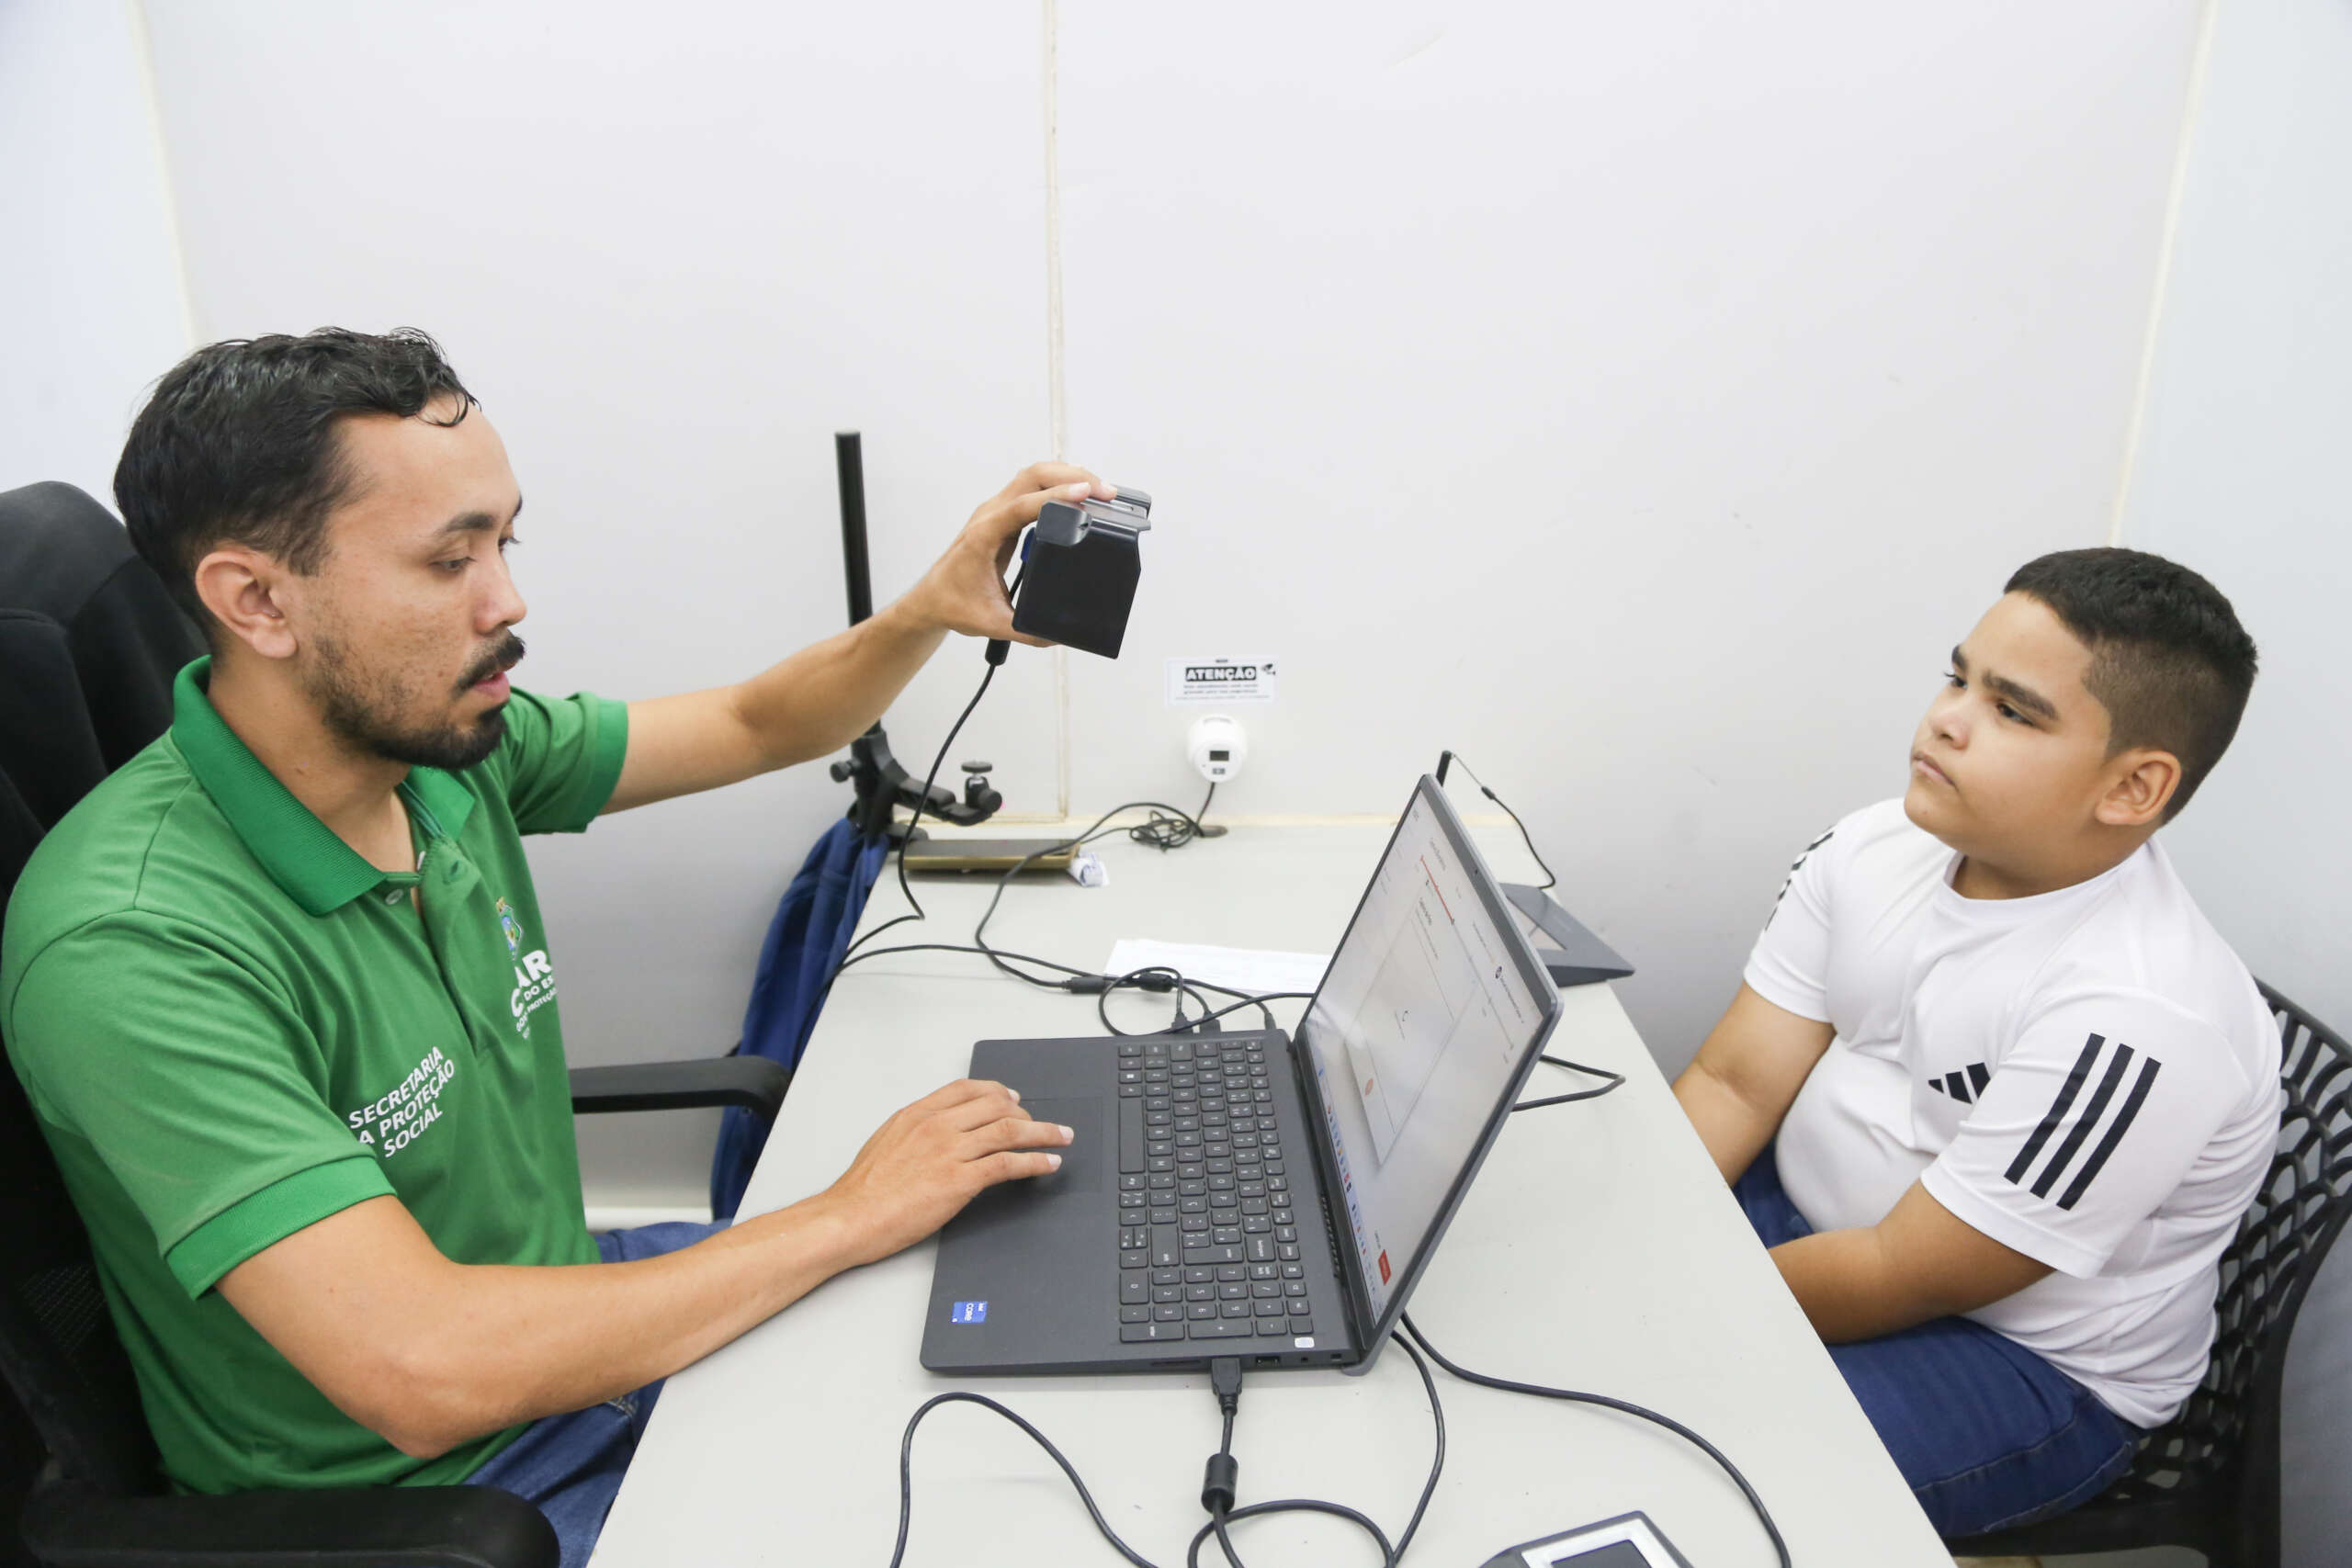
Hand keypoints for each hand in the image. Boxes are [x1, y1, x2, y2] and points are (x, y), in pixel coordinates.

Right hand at [814, 1078, 1073, 1266]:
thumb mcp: (886, 1142)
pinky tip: (1047, 1163)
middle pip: (996, 1106)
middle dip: (1027, 1113)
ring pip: (1009, 1131)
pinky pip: (1008, 1163)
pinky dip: (1034, 1161)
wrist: (851, 1217)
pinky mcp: (960, 1180)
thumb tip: (936, 1134)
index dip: (998, 1091)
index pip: (968, 1089)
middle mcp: (937, 1126)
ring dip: (1043, 1132)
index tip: (1013, 1098)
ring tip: (1061, 1137)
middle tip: (1044, 1123)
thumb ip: (915, 1131)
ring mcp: (950, 1151)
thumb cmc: (862, 1190)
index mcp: (917, 1113)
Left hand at [901, 463, 1113, 643]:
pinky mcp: (1004, 515)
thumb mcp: (992, 623)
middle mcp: (990, 516)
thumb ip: (1027, 631)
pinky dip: (1058, 486)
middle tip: (1104, 491)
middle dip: (1071, 476)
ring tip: (1099, 490)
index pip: (1022, 505)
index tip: (1084, 494)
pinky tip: (1078, 495)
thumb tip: (1060, 634)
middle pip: (1032, 476)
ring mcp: (996, 511)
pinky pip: (1032, 489)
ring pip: (1033, 477)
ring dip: (1067, 476)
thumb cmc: (953, 604)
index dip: (1055, 497)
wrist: (931, 599)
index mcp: (984, 536)